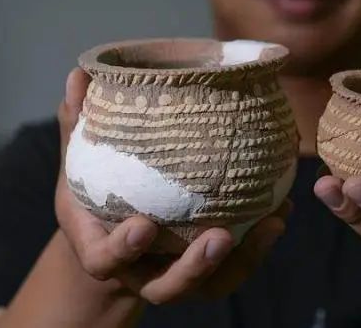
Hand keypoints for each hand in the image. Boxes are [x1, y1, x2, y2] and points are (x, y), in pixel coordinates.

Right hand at [55, 68, 289, 304]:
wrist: (117, 231)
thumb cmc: (97, 192)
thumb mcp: (82, 161)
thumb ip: (79, 124)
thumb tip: (79, 73)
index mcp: (103, 249)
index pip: (105, 261)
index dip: (122, 250)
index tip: (144, 226)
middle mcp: (142, 271)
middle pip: (167, 287)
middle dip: (194, 267)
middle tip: (221, 236)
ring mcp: (177, 275)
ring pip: (211, 285)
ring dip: (244, 260)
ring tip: (273, 222)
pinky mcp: (208, 270)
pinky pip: (237, 267)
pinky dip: (260, 244)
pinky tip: (282, 209)